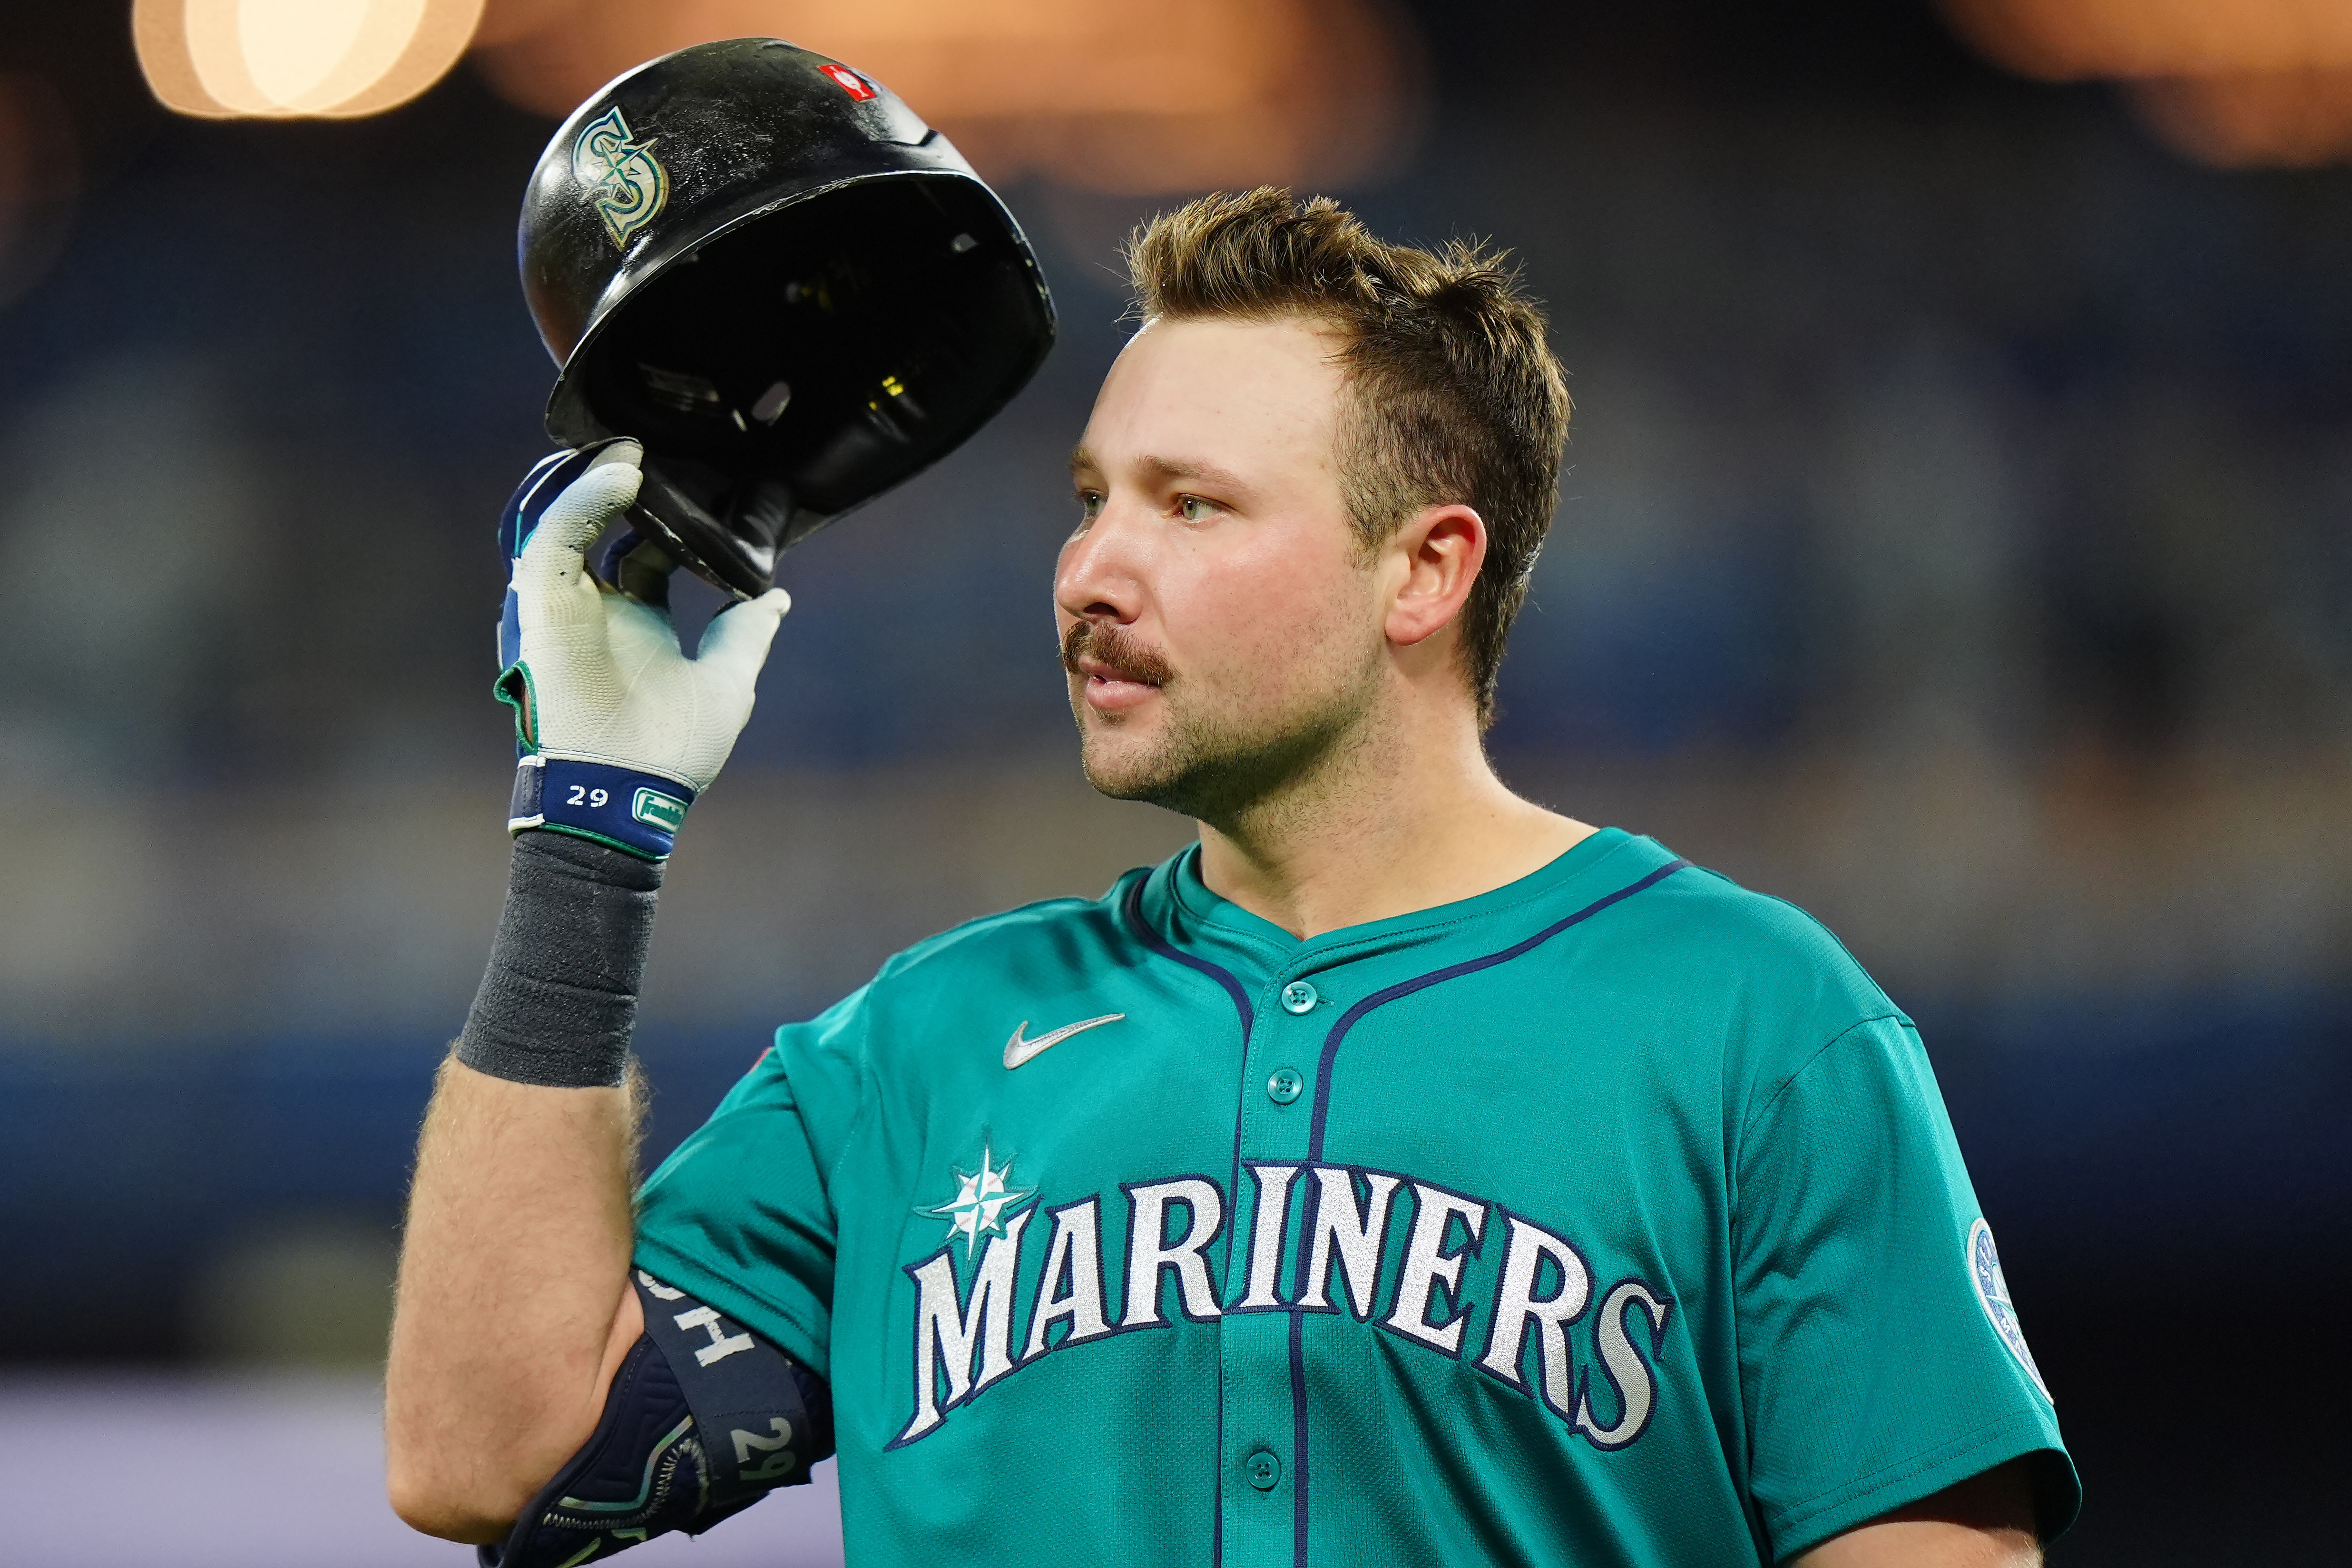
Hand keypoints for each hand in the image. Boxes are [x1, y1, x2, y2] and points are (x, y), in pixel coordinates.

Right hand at [494, 440, 790, 858]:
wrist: (626, 798)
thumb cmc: (673, 752)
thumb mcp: (727, 682)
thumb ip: (745, 634)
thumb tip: (774, 599)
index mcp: (633, 613)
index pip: (642, 541)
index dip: (666, 508)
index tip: (700, 477)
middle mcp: (593, 602)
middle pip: (595, 518)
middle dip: (618, 476)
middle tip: (654, 443)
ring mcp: (564, 602)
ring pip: (562, 515)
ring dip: (594, 474)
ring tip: (633, 445)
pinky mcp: (541, 606)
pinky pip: (554, 538)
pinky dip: (584, 500)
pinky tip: (624, 472)